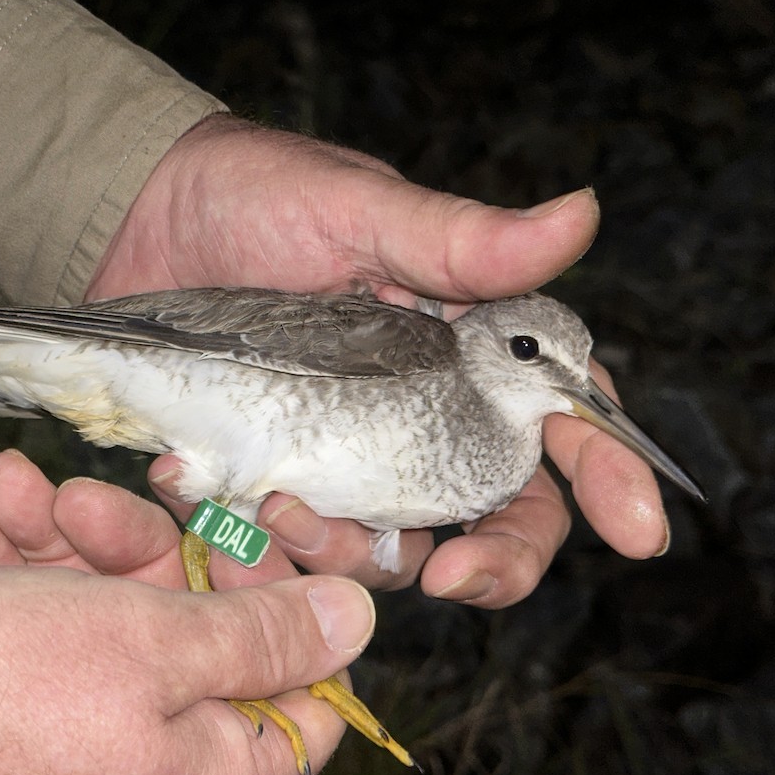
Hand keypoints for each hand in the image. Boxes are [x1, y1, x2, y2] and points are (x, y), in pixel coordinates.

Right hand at [0, 457, 374, 774]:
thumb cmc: (0, 697)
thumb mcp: (154, 644)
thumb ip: (261, 633)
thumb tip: (353, 622)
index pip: (305, 686)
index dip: (278, 598)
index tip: (229, 535)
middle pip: (195, 639)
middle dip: (140, 546)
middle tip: (86, 495)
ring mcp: (90, 755)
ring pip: (110, 625)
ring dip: (64, 545)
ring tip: (7, 488)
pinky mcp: (26, 732)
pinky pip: (48, 646)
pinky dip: (20, 579)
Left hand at [87, 113, 666, 606]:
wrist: (136, 220)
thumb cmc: (258, 198)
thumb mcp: (358, 213)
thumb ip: (462, 240)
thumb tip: (583, 213)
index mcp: (466, 351)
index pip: (560, 421)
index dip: (607, 475)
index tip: (638, 527)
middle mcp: (422, 415)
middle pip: (497, 513)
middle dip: (497, 561)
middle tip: (459, 577)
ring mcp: (348, 458)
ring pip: (393, 547)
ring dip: (352, 552)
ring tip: (285, 510)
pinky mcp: (276, 479)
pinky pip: (292, 543)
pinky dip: (264, 542)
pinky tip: (218, 499)